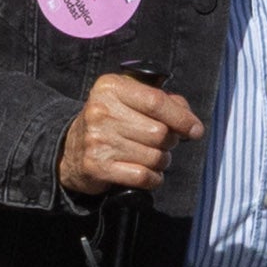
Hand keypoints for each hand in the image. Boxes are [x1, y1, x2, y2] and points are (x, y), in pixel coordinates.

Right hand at [57, 70, 200, 196]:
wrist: (70, 150)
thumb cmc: (110, 122)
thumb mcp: (129, 100)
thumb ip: (161, 101)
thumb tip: (190, 120)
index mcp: (110, 88)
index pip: (156, 102)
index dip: (182, 118)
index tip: (196, 130)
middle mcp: (101, 111)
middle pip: (159, 132)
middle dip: (169, 142)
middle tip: (162, 143)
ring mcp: (97, 140)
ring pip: (154, 156)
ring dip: (160, 161)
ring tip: (150, 157)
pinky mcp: (97, 166)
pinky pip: (143, 176)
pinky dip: (153, 178)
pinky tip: (147, 173)